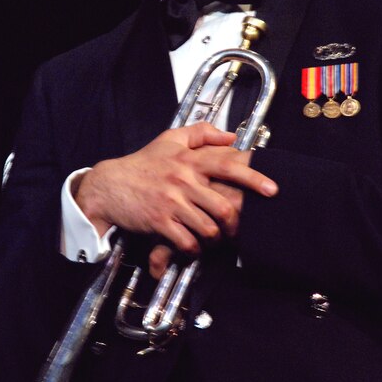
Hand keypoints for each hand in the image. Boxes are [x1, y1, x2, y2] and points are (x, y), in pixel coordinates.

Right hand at [76, 123, 277, 252]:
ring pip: (208, 228)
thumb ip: (201, 133)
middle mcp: (183, 180)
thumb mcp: (170, 139)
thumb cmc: (143, 163)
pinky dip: (194, 248)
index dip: (253, 178)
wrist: (110, 185)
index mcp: (189, 160)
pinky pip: (187, 241)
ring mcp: (171, 202)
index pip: (228, 166)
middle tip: (235, 228)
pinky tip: (193, 245)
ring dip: (214, 238)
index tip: (272, 189)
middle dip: (234, 223)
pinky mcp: (159, 222)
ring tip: (213, 237)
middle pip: (223, 207)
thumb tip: (230, 136)